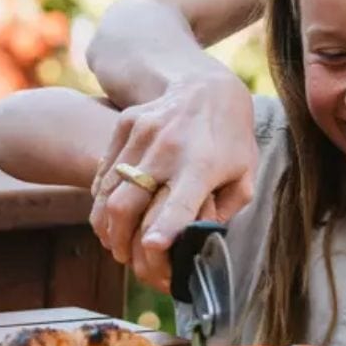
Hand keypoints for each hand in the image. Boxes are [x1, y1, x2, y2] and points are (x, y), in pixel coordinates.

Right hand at [89, 64, 256, 289]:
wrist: (208, 88)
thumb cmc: (230, 140)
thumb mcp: (244, 176)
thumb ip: (225, 210)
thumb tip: (198, 239)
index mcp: (202, 166)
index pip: (178, 203)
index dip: (163, 229)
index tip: (151, 249)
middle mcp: (169, 149)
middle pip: (128, 203)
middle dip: (121, 239)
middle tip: (123, 257)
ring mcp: (142, 134)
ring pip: (108, 190)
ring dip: (106, 224)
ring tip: (112, 241)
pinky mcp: (125, 125)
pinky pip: (104, 171)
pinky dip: (101, 198)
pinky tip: (108, 213)